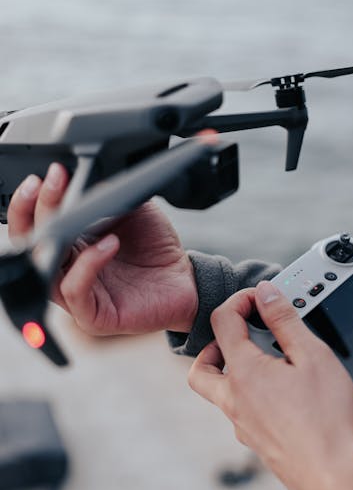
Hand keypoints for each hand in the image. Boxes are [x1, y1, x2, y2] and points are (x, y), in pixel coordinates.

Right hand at [7, 163, 198, 335]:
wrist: (185, 281)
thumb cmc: (156, 250)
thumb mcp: (134, 211)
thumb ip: (108, 195)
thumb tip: (86, 180)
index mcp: (69, 243)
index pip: (34, 223)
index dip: (32, 199)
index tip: (50, 173)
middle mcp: (67, 269)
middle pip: (31, 242)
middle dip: (36, 207)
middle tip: (53, 181)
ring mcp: (76, 294)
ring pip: (44, 266)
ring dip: (54, 233)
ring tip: (76, 209)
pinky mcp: (91, 315)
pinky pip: (74, 289)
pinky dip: (87, 264)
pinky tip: (108, 244)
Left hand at [189, 281, 352, 489]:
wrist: (335, 478)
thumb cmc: (328, 419)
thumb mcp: (313, 355)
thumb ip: (285, 320)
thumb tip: (266, 293)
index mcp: (244, 373)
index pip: (222, 322)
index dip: (240, 300)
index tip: (261, 298)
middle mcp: (234, 401)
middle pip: (201, 368)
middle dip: (215, 345)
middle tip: (243, 336)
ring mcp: (243, 426)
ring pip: (219, 394)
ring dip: (232, 371)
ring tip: (267, 362)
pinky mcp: (256, 443)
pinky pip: (240, 412)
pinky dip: (250, 395)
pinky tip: (283, 394)